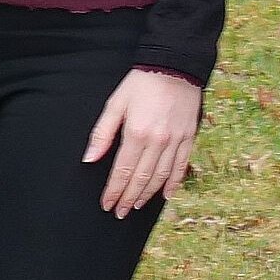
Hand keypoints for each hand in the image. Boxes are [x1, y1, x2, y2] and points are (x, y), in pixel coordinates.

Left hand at [84, 67, 204, 218]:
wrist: (175, 66)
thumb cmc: (141, 84)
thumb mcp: (115, 104)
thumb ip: (102, 133)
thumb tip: (90, 158)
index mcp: (137, 133)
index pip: (123, 170)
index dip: (114, 190)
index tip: (107, 204)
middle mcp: (158, 141)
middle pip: (141, 178)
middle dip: (129, 198)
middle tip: (120, 212)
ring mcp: (176, 140)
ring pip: (161, 176)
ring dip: (148, 195)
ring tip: (137, 206)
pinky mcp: (189, 137)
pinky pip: (182, 166)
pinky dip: (174, 183)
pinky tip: (166, 195)